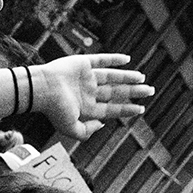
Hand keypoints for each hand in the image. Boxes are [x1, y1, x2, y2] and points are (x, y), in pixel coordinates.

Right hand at [32, 53, 152, 139]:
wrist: (41, 88)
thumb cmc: (54, 109)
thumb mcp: (70, 129)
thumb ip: (87, 132)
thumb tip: (103, 124)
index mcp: (86, 108)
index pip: (111, 109)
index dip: (127, 109)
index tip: (141, 108)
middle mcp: (88, 93)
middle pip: (116, 93)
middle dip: (133, 92)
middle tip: (150, 91)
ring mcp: (86, 78)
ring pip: (111, 77)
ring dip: (127, 77)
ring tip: (142, 78)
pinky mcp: (82, 63)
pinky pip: (101, 60)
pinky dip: (114, 59)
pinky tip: (127, 59)